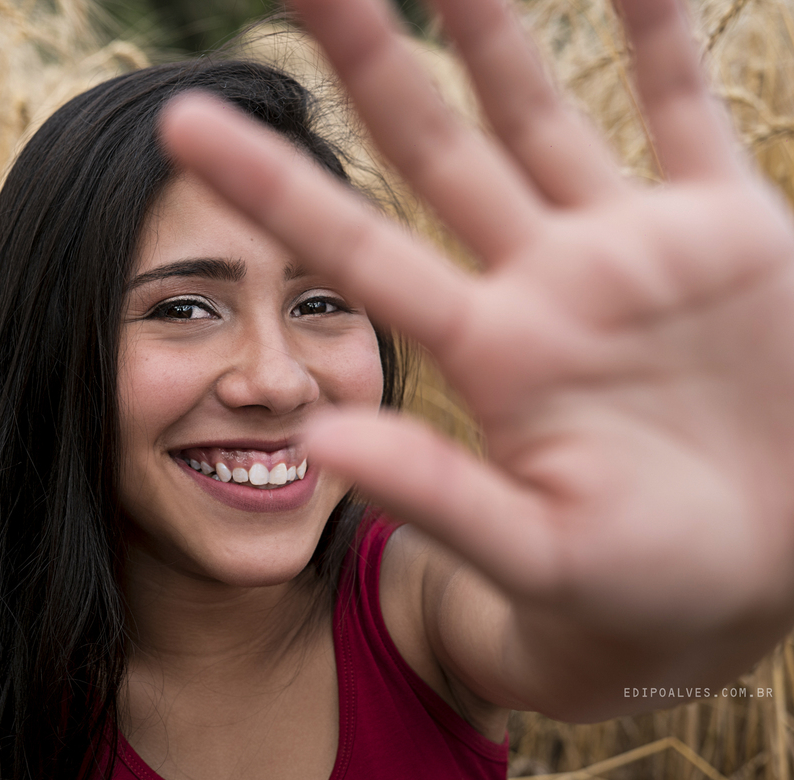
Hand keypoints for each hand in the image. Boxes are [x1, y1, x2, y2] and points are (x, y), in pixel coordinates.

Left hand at [161, 0, 793, 656]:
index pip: (352, 248)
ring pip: (539, 111)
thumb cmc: (639, 584)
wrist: (761, 575)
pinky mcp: (726, 232)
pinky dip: (664, 33)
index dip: (270, 186)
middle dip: (366, 58)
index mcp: (484, 354)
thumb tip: (316, 441)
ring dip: (487, 23)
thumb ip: (433, 492)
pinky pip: (684, 110)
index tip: (182, 122)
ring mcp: (627, 250)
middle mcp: (539, 284)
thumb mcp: (535, 551)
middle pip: (430, 146)